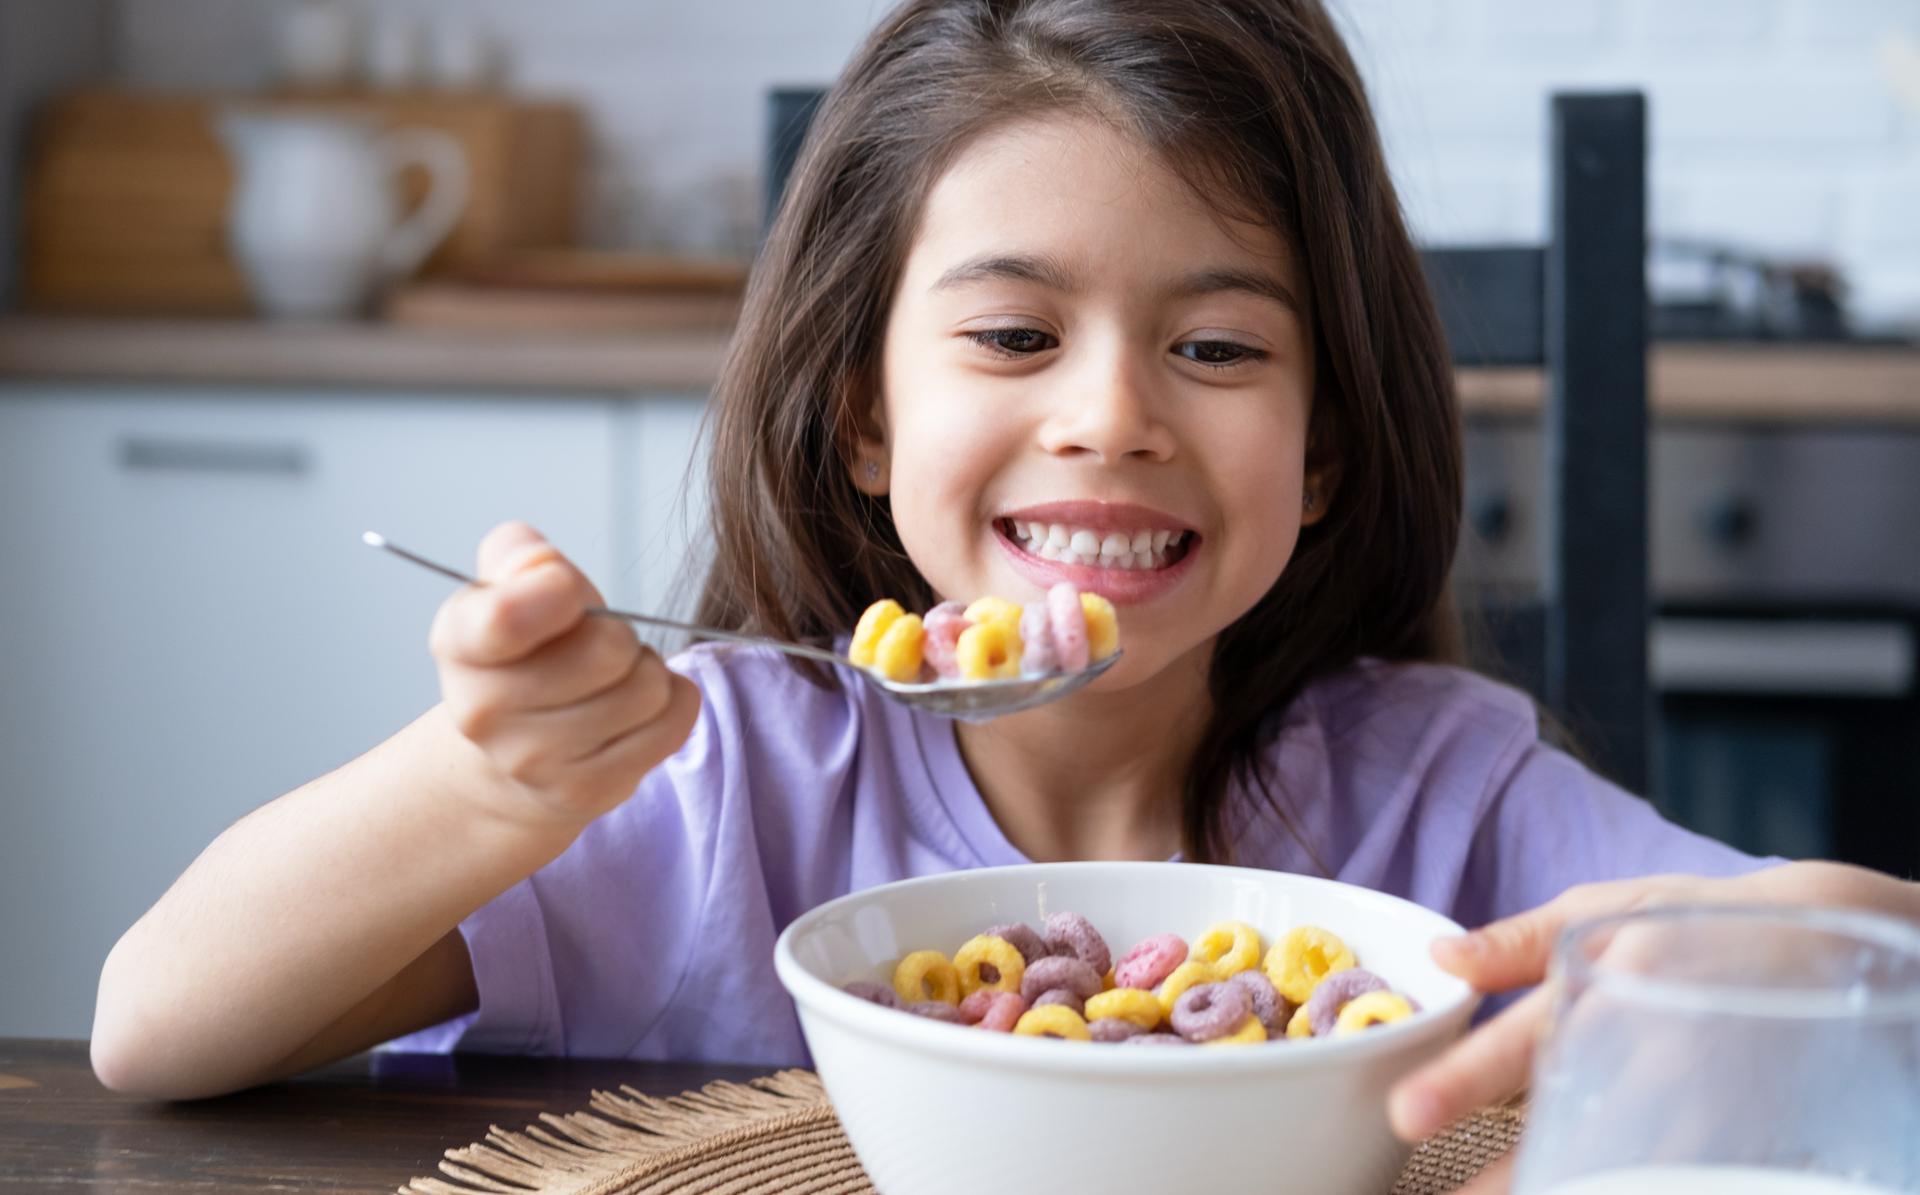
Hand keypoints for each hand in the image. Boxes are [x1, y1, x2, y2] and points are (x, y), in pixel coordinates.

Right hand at [429, 520, 700, 829]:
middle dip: (618, 633)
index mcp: (461, 644)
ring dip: (646, 671)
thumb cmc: (529, 654)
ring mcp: (534, 762)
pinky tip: (634, 710)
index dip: (558, 591)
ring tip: (614, 679)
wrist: (514, 756)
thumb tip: (541, 564)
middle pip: (609, 648)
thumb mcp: (509, 590)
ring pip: (647, 688)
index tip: (565, 588)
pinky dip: (671, 704)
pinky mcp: (588, 791)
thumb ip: (517, 557)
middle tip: (597, 645)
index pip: (506, 618)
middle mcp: (485, 712)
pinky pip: (672, 723)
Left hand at [1386, 861, 1919, 1194]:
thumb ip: (1519, 942)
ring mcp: (1700, 1098)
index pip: (1523, 1039)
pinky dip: (1625, 1184)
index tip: (1408, 1113)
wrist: (1821, 940)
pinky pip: (1671, 1176)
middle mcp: (1653, 1044)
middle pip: (1568, 1124)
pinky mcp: (1735, 1136)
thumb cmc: (1696, 919)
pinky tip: (1581, 1193)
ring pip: (1622, 1167)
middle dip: (1508, 1174)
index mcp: (1609, 979)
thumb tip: (1442, 957)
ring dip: (1565, 1188)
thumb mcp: (1608, 907)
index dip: (1464, 1080)